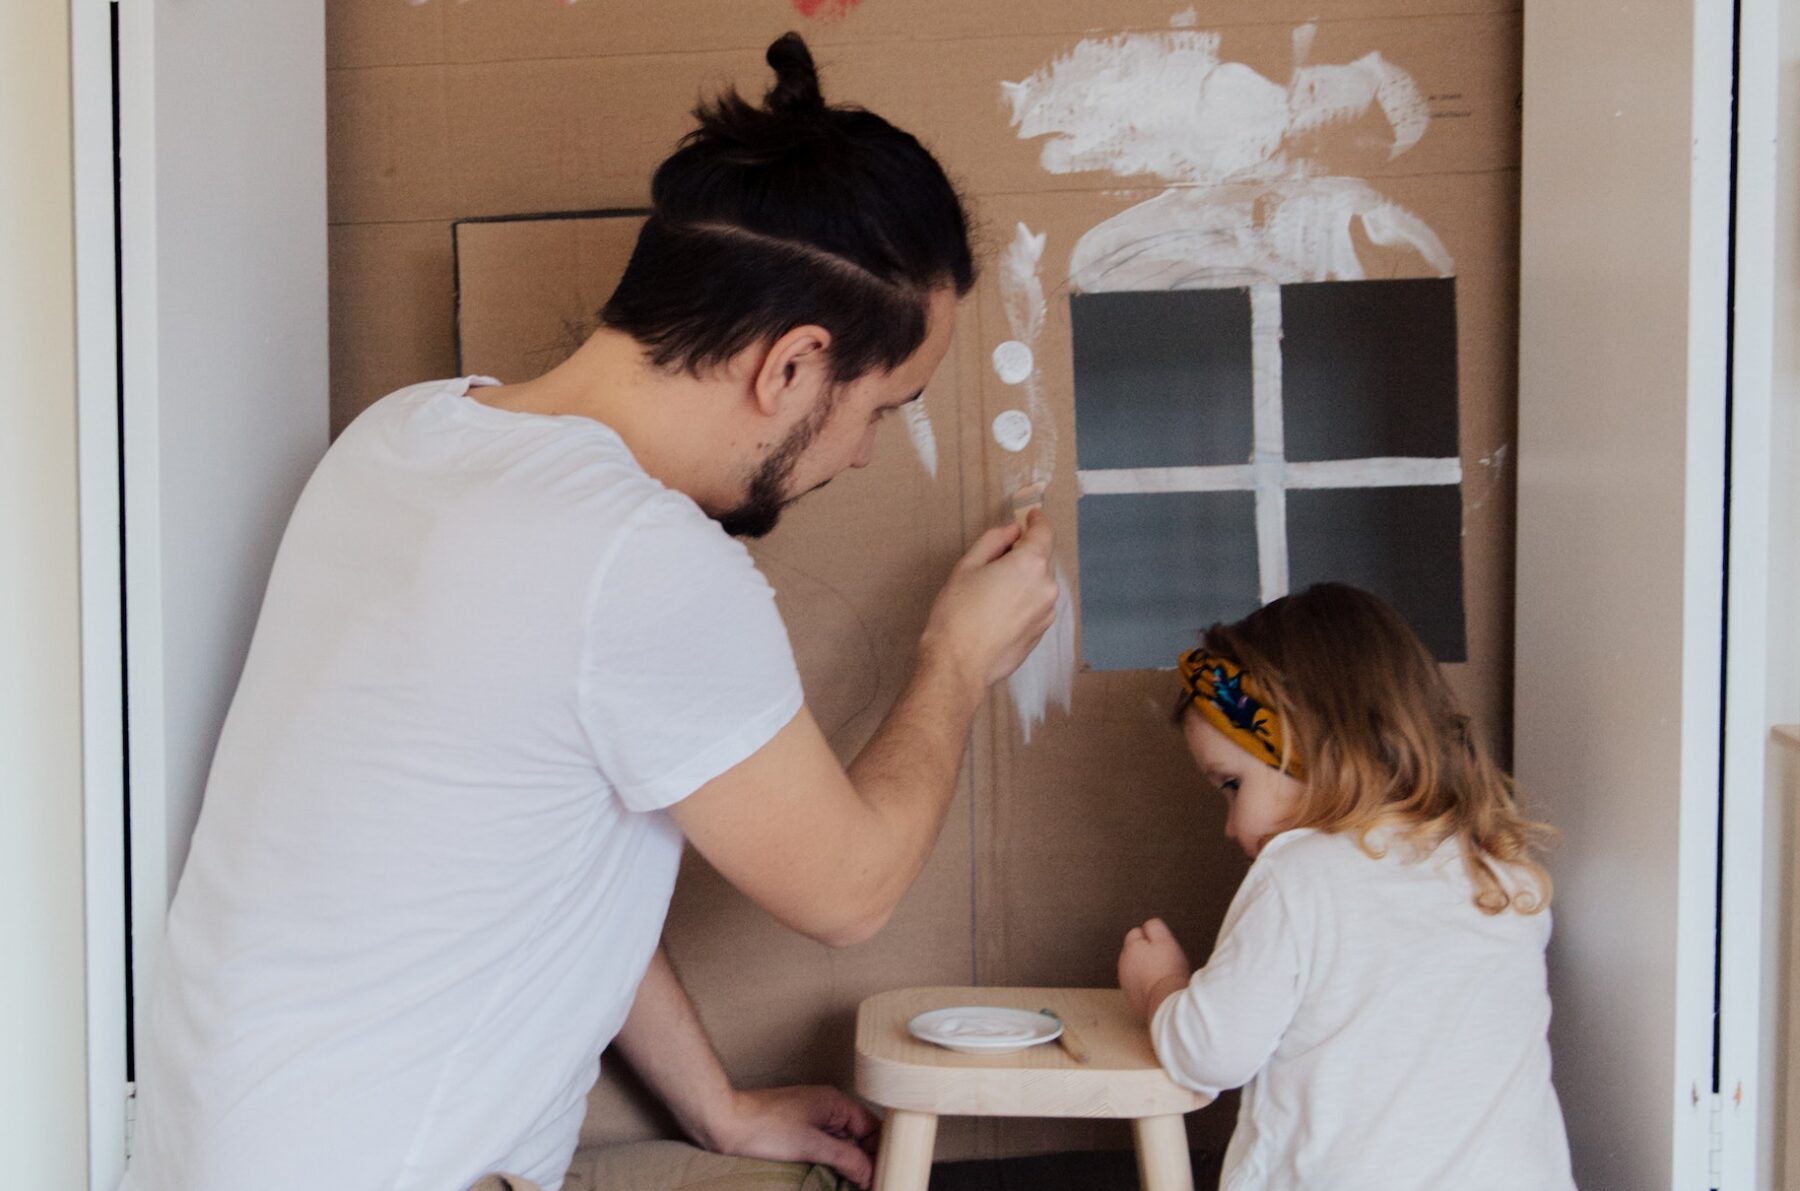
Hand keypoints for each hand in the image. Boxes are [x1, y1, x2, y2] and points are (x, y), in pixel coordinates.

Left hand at [705, 1084, 878, 1188]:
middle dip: (865, 1160)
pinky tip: (833, 1176)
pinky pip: (825, 1145)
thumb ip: (847, 1158)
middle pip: (859, 1136)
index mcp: (835, 1103)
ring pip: (842, 1142)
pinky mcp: (798, 1129)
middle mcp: (827, 1107)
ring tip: (854, 1185)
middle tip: (869, 1185)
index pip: (871, 1128)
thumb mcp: (811, 1145)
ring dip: (849, 1163)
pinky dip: (832, 1161)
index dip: (878, 1153)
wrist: (725, 1123)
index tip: (881, 1177)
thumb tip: (870, 1172)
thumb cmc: (764, 1127)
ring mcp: (812, 1117)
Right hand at [919, 508, 1058, 692]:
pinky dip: (1025, 600)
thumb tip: (1012, 531)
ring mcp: (1046, 612)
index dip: (1037, 521)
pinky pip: (1037, 605)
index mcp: (1030, 564)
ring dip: (1026, 578)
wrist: (959, 663)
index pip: (1043, 533)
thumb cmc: (957, 614)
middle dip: (1026, 552)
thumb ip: (994, 541)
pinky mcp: (1041, 632)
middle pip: (1043, 558)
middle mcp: (1046, 587)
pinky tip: (1000, 609)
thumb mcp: (968, 566)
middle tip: (1000, 557)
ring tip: (995, 589)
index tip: (1032, 516)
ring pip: (1040, 583)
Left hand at [1119, 917, 1192, 1022]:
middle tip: (1164, 961)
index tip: (1162, 946)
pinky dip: (1146, 986)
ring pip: (1135, 970)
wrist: (1166, 1003)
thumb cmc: (1168, 970)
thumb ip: (1154, 927)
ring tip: (1162, 976)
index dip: (1151, 938)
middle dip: (1146, 954)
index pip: (1135, 933)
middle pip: (1134, 953)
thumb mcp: (1165, 940)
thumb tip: (1148, 925)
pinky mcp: (1132, 1000)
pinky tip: (1159, 989)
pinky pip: (1138, 987)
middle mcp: (1123, 965)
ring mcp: (1126, 983)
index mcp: (1129, 948)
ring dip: (1145, 970)